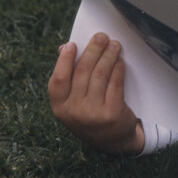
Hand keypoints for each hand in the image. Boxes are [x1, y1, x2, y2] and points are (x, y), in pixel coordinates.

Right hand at [48, 33, 144, 154]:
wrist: (114, 141)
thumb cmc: (91, 114)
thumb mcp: (73, 103)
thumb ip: (68, 78)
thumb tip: (63, 48)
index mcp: (60, 108)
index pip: (58, 80)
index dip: (63, 61)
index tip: (72, 44)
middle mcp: (74, 112)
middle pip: (82, 72)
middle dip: (93, 50)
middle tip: (101, 37)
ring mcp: (93, 114)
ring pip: (100, 75)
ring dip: (108, 56)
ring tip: (114, 45)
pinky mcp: (112, 114)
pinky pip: (115, 84)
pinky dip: (118, 69)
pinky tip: (120, 61)